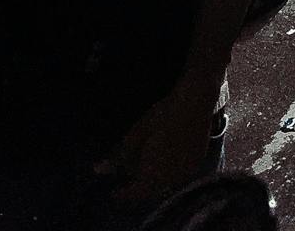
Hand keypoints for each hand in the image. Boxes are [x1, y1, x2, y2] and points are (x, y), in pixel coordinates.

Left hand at [98, 81, 215, 204]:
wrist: (196, 100)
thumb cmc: (163, 115)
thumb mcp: (137, 133)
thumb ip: (119, 156)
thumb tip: (98, 170)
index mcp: (153, 174)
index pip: (134, 193)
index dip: (123, 194)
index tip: (114, 192)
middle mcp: (170, 178)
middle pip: (150, 191)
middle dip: (139, 186)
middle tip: (130, 176)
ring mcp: (185, 172)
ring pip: (164, 185)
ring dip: (154, 180)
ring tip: (146, 166)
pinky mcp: (196, 163)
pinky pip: (177, 177)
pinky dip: (167, 173)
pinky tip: (164, 160)